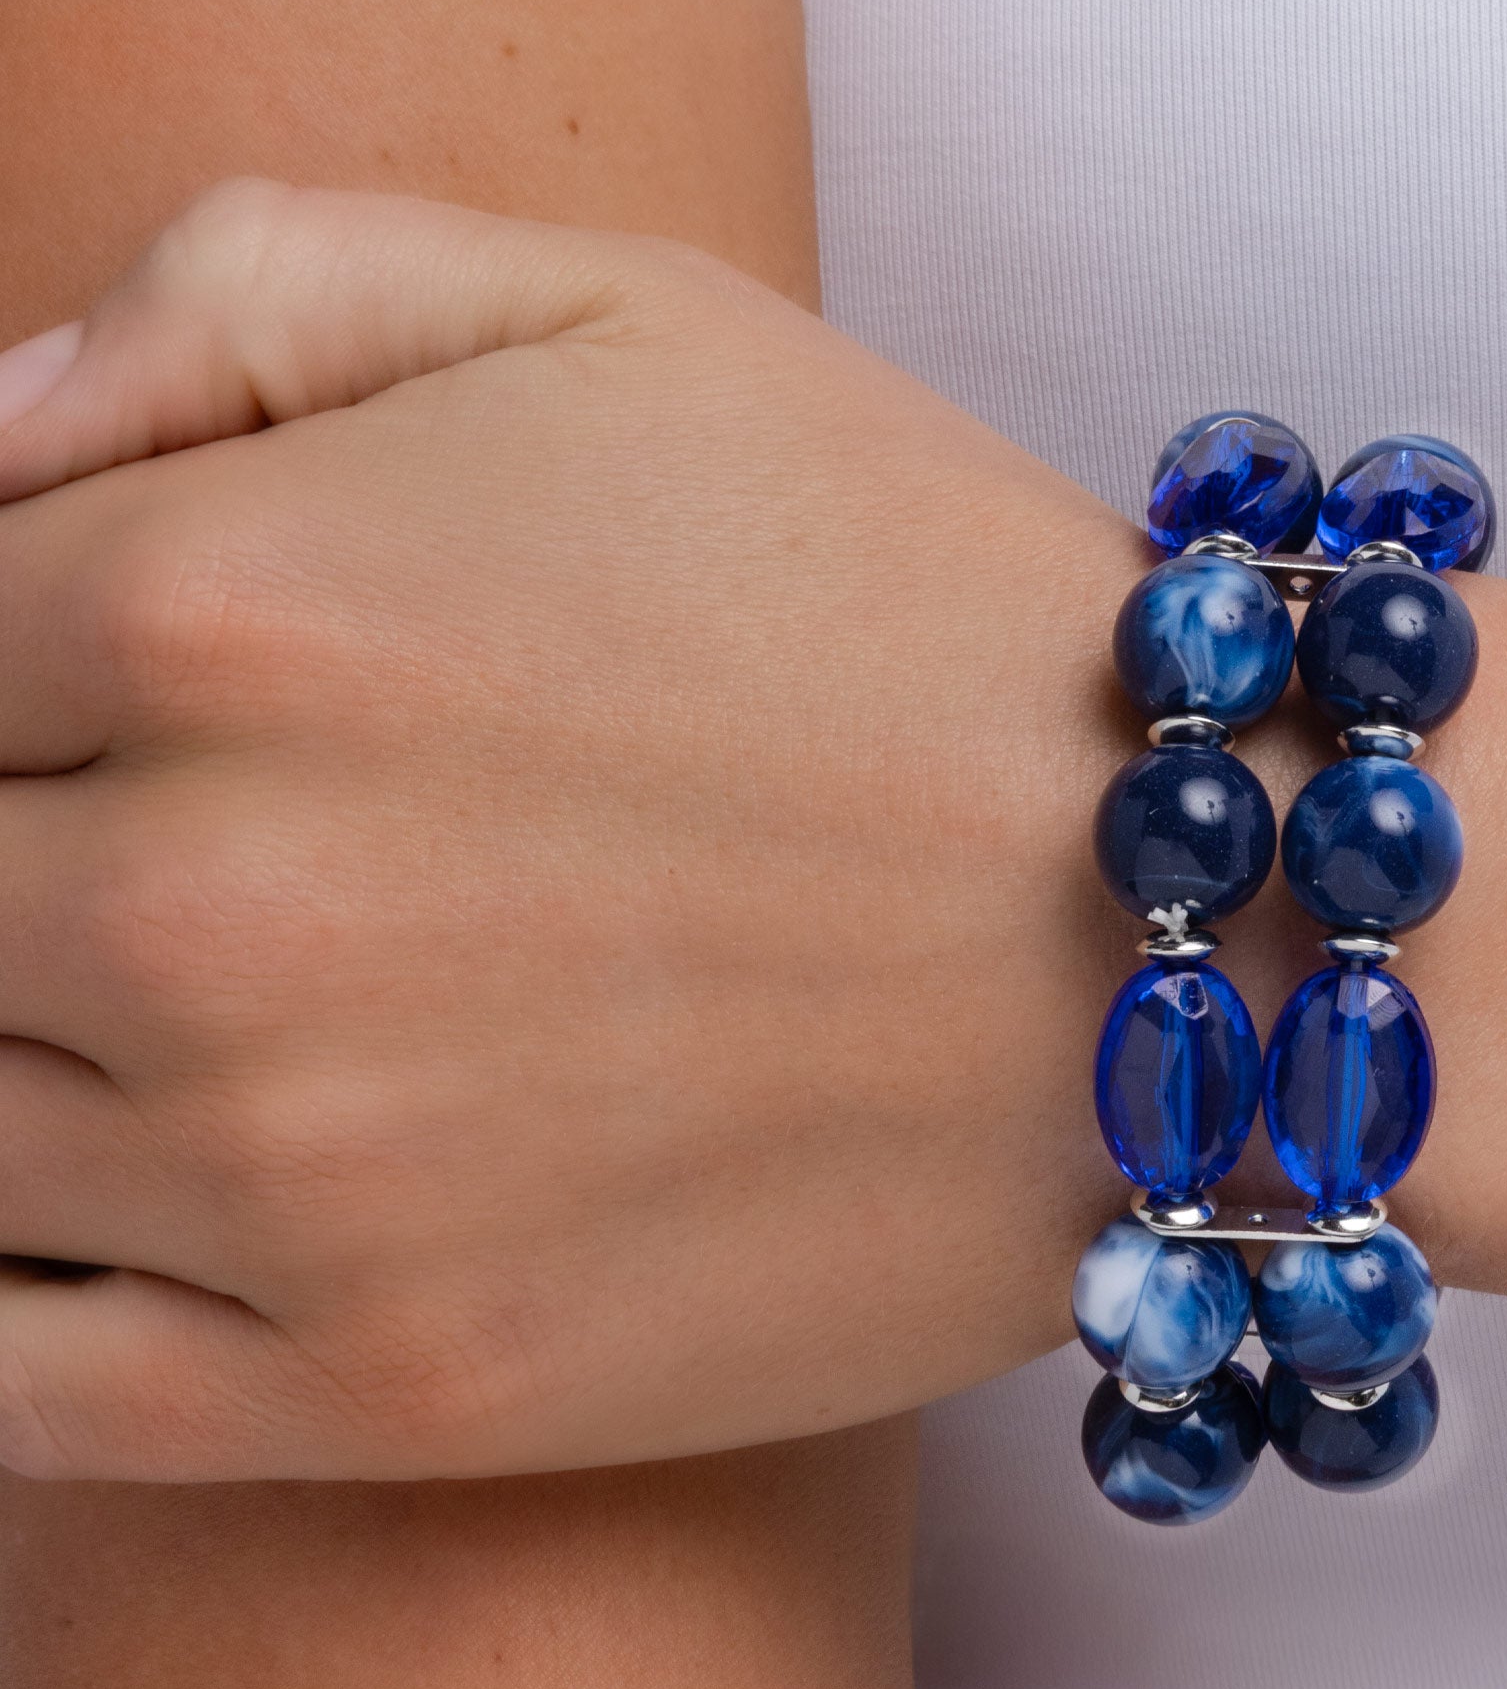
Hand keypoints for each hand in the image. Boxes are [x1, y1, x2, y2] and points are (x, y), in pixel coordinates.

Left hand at [0, 182, 1143, 1477]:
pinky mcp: (390, 1394)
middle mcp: (200, 901)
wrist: (1204, 936)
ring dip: (13, 1055)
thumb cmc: (908, 595)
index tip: (88, 696)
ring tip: (164, 1009)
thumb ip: (232, 293)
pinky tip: (83, 1223)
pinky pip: (12, 1393)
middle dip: (10, 847)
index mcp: (217, 601)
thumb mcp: (609, 306)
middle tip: (169, 850)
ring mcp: (289, 1182)